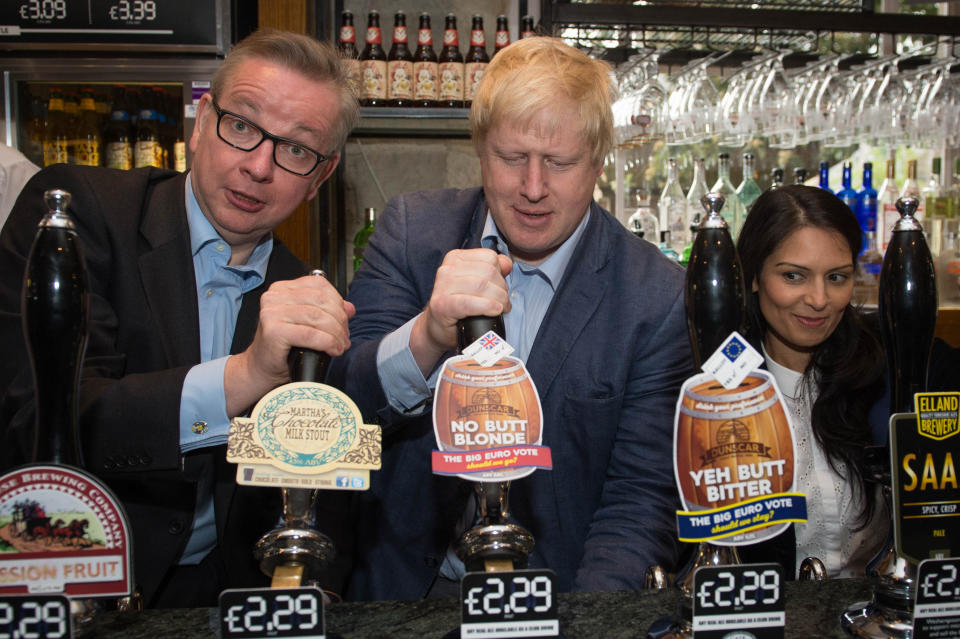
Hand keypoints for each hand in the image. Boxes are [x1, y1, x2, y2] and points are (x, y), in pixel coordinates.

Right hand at [225, 275, 354, 415]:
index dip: (338, 302)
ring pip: (318, 317)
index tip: (345, 320)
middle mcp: (274, 296)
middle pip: (321, 300)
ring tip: (341, 346)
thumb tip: (350, 308)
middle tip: (345, 337)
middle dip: (340, 320)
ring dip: (336, 333)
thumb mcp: (308, 324)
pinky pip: (310, 334)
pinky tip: (333, 350)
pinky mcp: (273, 330)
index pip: (319, 285)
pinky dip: (327, 342)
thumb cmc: (284, 347)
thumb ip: (327, 312)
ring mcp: (271, 312)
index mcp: (282, 289)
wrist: (261, 369)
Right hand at [410, 248, 511, 373]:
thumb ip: (493, 269)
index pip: (489, 257)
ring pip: (482, 285)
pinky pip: (469, 303)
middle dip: (502, 288)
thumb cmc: (460, 306)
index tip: (501, 288)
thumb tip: (507, 264)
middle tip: (503, 302)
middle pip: (488, 271)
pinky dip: (487, 306)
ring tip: (501, 308)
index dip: (502, 273)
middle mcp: (447, 269)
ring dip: (498, 299)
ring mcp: (442, 286)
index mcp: (455, 258)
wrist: (438, 328)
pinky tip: (494, 311)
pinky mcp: (442, 305)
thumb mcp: (476, 281)